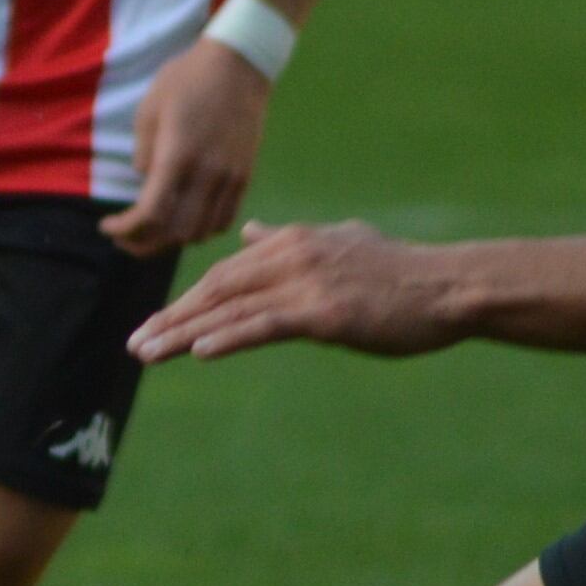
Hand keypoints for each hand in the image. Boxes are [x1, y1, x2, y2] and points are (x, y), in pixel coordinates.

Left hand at [99, 39, 267, 255]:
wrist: (239, 65)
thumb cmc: (186, 80)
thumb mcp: (149, 110)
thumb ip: (144, 154)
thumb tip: (145, 183)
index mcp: (178, 156)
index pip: (151, 214)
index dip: (125, 229)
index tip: (107, 227)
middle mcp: (207, 175)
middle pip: (175, 233)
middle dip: (143, 243)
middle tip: (123, 237)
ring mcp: (230, 178)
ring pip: (201, 232)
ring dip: (172, 240)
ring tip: (151, 232)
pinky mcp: (245, 177)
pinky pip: (224, 220)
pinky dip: (201, 231)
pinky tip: (184, 222)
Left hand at [130, 221, 466, 364]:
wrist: (450, 287)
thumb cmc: (399, 273)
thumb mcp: (338, 243)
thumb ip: (288, 239)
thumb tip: (250, 232)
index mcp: (293, 241)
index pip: (226, 274)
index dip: (188, 301)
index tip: (157, 323)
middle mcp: (292, 256)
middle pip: (217, 289)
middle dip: (173, 317)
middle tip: (135, 343)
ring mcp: (308, 283)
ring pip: (233, 309)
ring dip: (185, 333)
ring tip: (148, 353)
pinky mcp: (326, 312)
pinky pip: (266, 326)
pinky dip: (229, 336)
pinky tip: (199, 352)